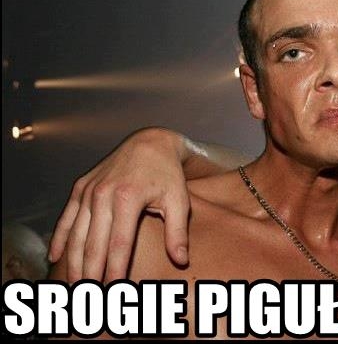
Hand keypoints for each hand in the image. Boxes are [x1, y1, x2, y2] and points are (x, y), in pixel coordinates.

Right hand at [48, 127, 190, 282]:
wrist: (150, 143)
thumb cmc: (167, 174)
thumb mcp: (179, 201)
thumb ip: (178, 232)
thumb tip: (181, 260)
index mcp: (128, 198)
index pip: (118, 244)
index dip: (114, 270)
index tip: (114, 290)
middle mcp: (103, 194)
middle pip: (93, 244)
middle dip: (91, 272)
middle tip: (91, 295)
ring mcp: (88, 190)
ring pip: (76, 234)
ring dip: (74, 261)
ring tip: (77, 284)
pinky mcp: (80, 187)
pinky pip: (67, 217)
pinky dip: (60, 238)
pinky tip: (56, 257)